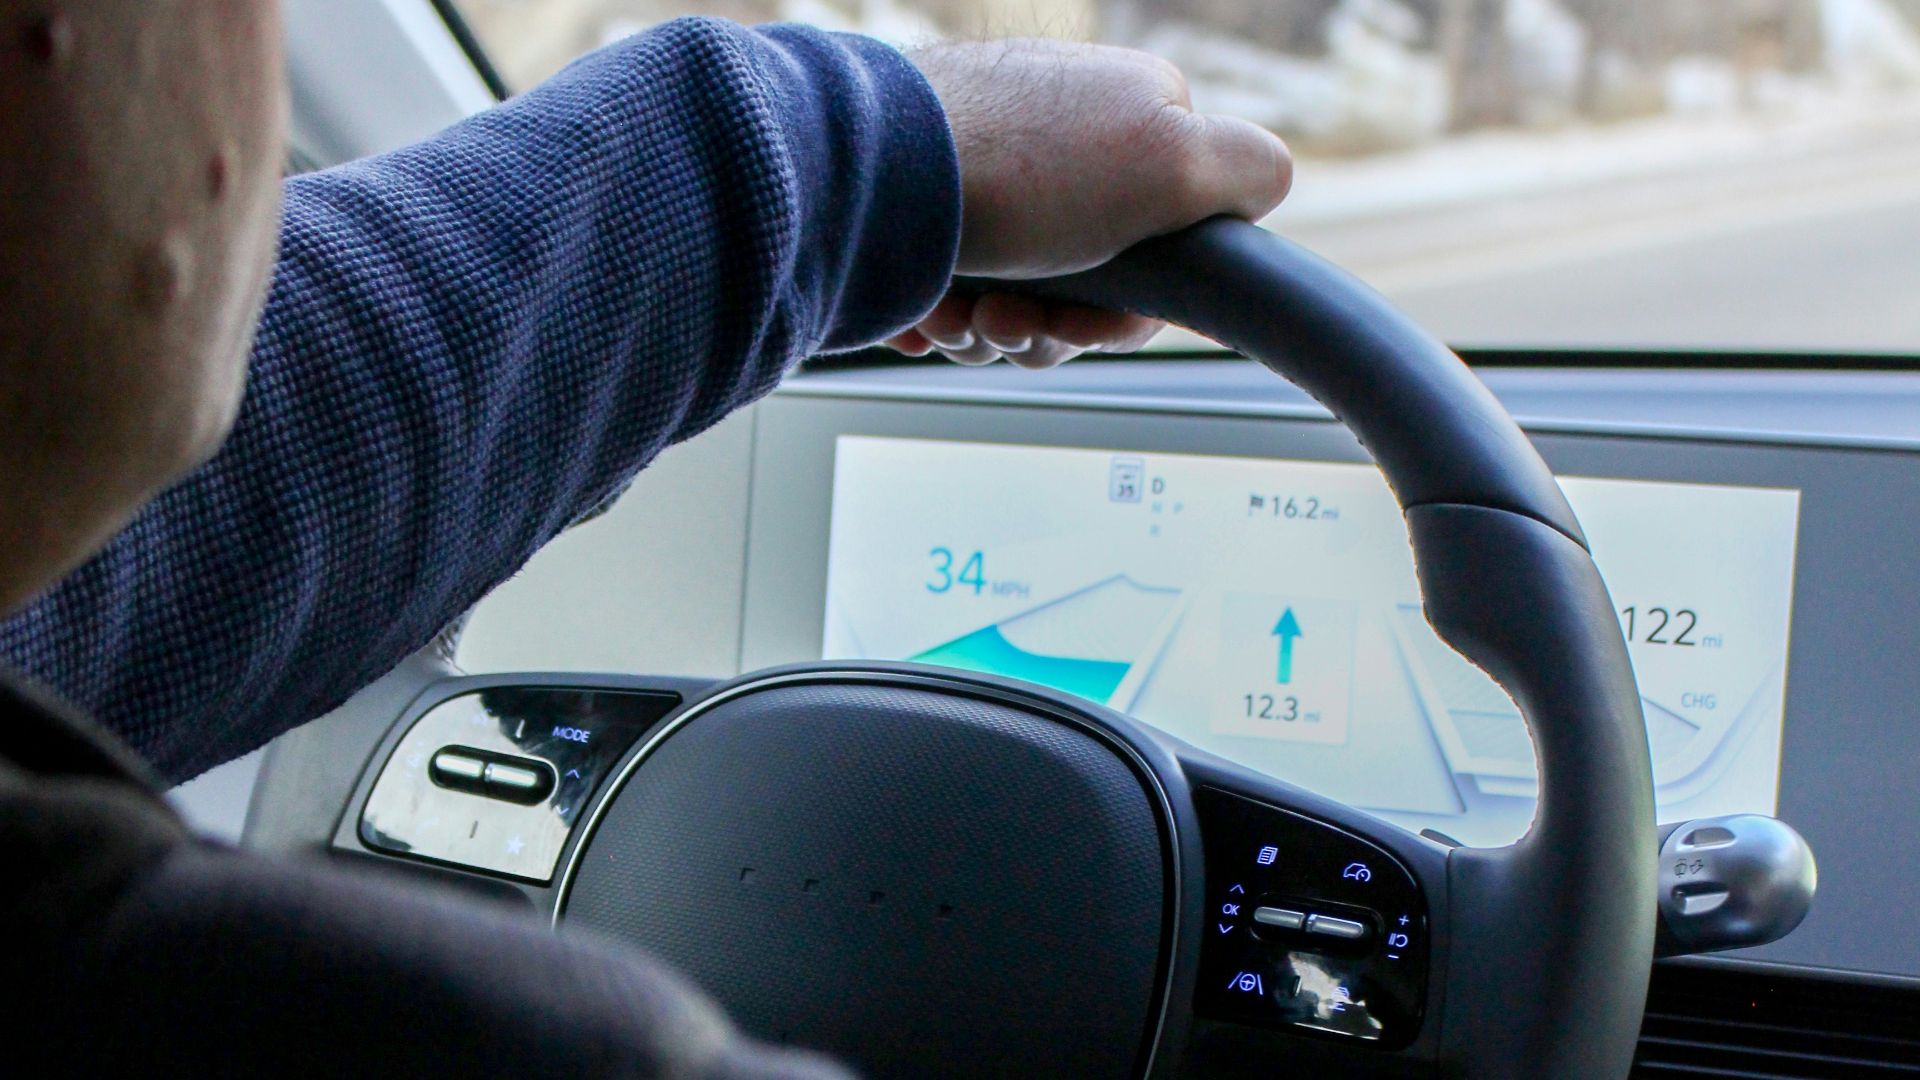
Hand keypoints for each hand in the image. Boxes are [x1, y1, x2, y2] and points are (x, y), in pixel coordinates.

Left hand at [891, 39, 1291, 367]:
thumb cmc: (1016, 168)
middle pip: (1082, 287)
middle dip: (1048, 329)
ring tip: (964, 313)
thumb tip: (1269, 184)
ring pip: (1013, 300)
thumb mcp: (1175, 157)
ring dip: (992, 332)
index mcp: (1122, 118)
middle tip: (1011, 324)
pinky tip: (925, 311)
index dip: (1129, 312)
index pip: (1163, 244)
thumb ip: (1248, 170)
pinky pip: (948, 294)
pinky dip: (940, 318)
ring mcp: (982, 182)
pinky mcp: (918, 219)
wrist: (866, 181)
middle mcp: (1052, 145)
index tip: (1093, 324)